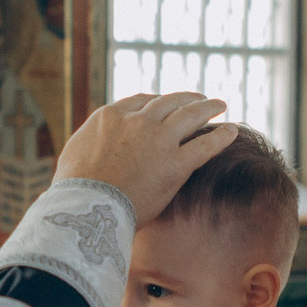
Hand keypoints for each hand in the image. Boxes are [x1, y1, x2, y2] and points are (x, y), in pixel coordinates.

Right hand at [53, 93, 238, 226]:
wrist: (87, 208)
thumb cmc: (74, 190)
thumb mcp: (74, 153)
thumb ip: (90, 142)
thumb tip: (92, 147)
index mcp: (111, 116)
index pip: (141, 101)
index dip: (158, 102)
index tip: (166, 104)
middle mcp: (137, 122)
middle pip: (169, 102)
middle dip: (187, 98)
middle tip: (200, 98)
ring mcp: (159, 141)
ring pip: (190, 115)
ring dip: (208, 107)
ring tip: (220, 103)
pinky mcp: (176, 165)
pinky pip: (205, 145)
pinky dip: (222, 136)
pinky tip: (233, 130)